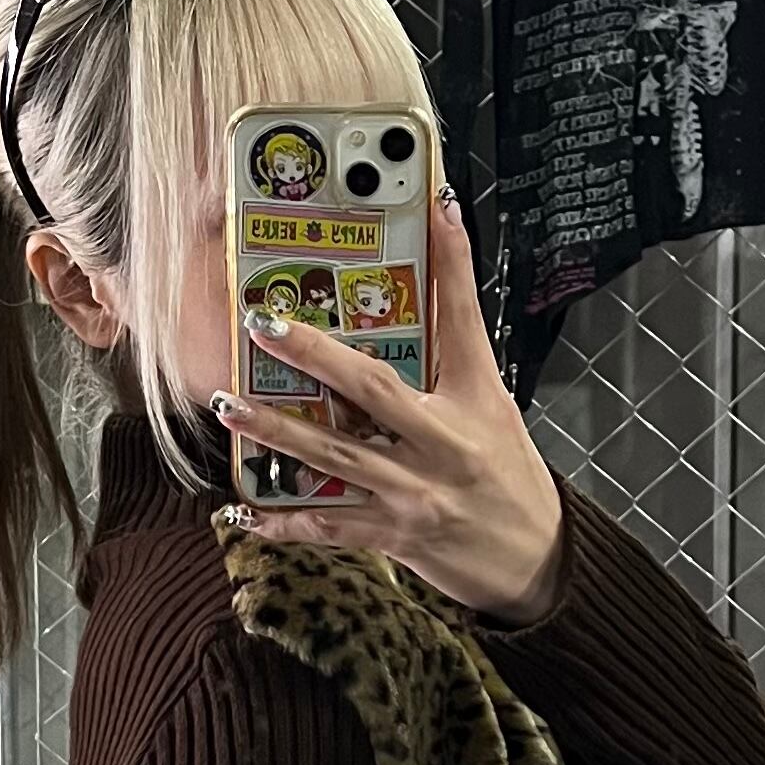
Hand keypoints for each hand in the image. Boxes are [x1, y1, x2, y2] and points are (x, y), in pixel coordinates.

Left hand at [209, 189, 565, 623]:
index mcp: (471, 403)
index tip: (432, 205)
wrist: (536, 559)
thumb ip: (461, 343)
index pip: (461, 322)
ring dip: (276, 433)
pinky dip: (283, 521)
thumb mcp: (494, 404)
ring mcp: (414, 495)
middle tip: (262, 324)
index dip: (451, 265)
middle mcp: (442, 447)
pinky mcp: (393, 536)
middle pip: (372, 392)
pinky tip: (243, 511)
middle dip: (313, 355)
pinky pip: (328, 527)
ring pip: (335, 459)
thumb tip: (443, 263)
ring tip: (228, 406)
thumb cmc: (510, 476)